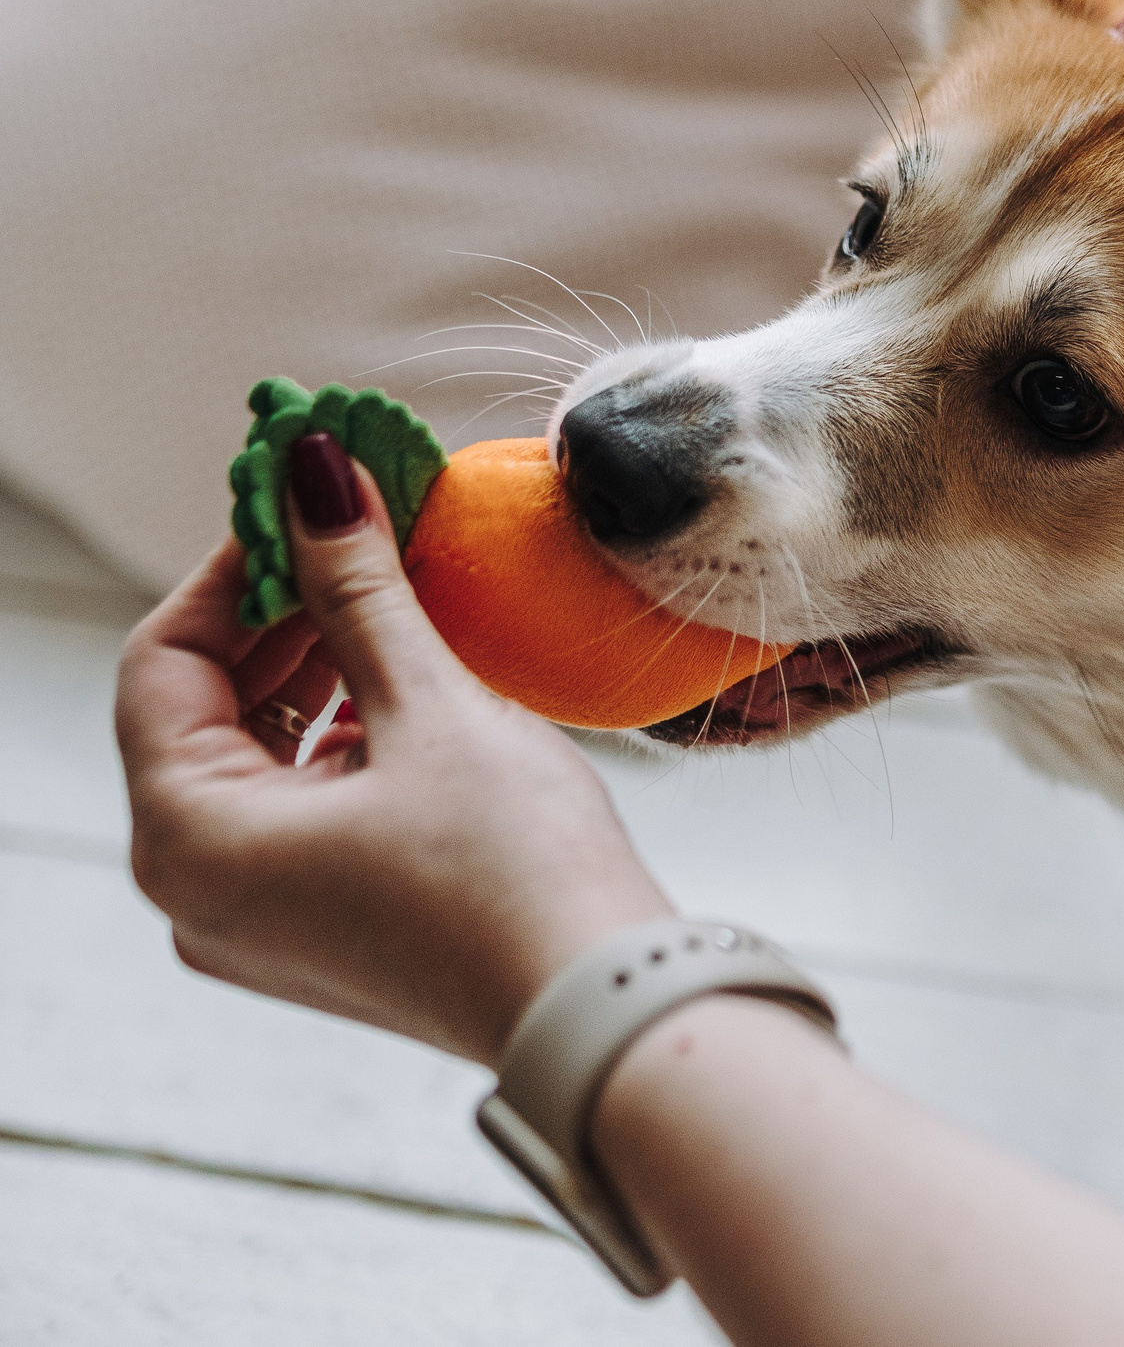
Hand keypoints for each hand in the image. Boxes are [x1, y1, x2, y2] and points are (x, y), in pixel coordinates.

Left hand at [115, 432, 673, 1065]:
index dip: (233, 565)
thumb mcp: (430, 708)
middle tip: (354, 531)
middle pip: (202, 710)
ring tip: (393, 599)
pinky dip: (341, 738)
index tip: (304, 497)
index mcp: (189, 836)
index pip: (164, 660)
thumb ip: (359, 588)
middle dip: (279, 613)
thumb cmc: (514, 869)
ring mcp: (255, 922)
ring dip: (317, 670)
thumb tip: (313, 474)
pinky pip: (299, 808)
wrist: (602, 1006)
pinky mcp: (321, 934)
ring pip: (255, 757)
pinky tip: (412, 692)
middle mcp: (195, 891)